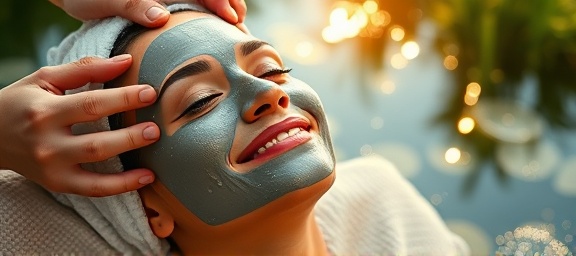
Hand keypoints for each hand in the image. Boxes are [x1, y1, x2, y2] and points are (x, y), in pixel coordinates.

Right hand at [0, 55, 159, 196]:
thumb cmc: (22, 102)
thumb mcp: (45, 78)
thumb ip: (85, 68)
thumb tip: (126, 61)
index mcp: (45, 111)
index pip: (91, 105)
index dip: (123, 99)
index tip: (150, 93)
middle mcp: (47, 142)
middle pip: (96, 142)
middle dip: (130, 136)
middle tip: (156, 127)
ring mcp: (52, 167)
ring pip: (96, 169)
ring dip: (130, 162)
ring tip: (154, 148)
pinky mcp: (58, 183)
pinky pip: (94, 189)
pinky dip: (122, 187)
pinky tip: (146, 178)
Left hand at [49, 0, 246, 27]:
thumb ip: (134, 4)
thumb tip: (161, 17)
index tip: (231, 17)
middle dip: (228, 1)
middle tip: (240, 23)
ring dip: (222, 5)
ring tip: (235, 23)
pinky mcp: (162, 1)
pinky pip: (191, 4)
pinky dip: (208, 12)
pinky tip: (215, 25)